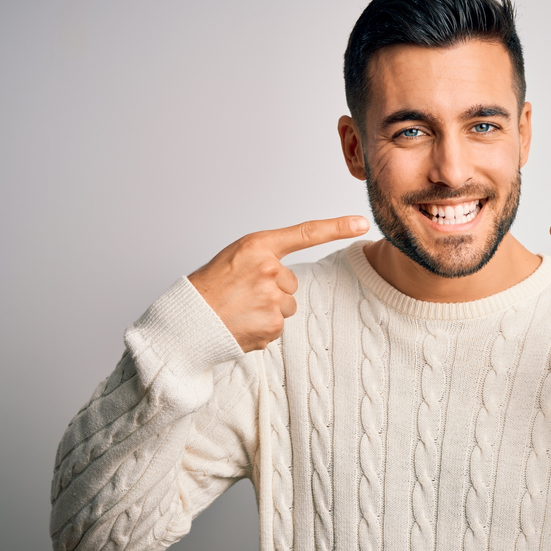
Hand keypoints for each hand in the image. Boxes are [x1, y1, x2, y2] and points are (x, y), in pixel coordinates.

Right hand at [189, 216, 368, 352]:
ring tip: (240, 310)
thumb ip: (265, 261)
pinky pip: (278, 326)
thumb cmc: (209, 288)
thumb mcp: (235, 259)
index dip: (337, 227)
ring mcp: (272, 299)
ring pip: (286, 305)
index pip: (306, 233)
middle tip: (242, 294)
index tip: (362, 222)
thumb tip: (287, 281)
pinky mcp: (273, 326)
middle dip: (272, 290)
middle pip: (291, 283)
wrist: (188, 321)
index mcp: (258, 247)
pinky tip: (242, 324)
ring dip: (268, 310)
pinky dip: (263, 328)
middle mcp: (269, 270)